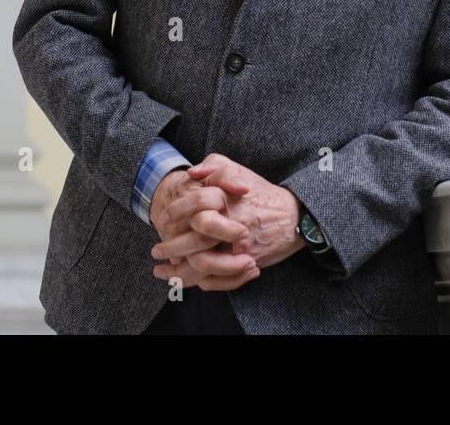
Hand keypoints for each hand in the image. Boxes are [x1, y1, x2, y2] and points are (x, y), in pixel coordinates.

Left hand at [151, 154, 306, 282]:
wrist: (293, 216)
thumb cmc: (262, 192)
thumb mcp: (238, 170)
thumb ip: (214, 165)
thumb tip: (191, 174)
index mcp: (226, 201)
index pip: (193, 207)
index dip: (174, 213)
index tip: (162, 218)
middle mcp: (231, 226)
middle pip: (193, 243)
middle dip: (170, 248)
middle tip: (156, 251)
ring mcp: (238, 248)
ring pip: (201, 267)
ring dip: (178, 273)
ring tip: (162, 272)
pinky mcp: (245, 264)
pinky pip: (217, 279)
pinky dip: (198, 282)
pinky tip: (184, 280)